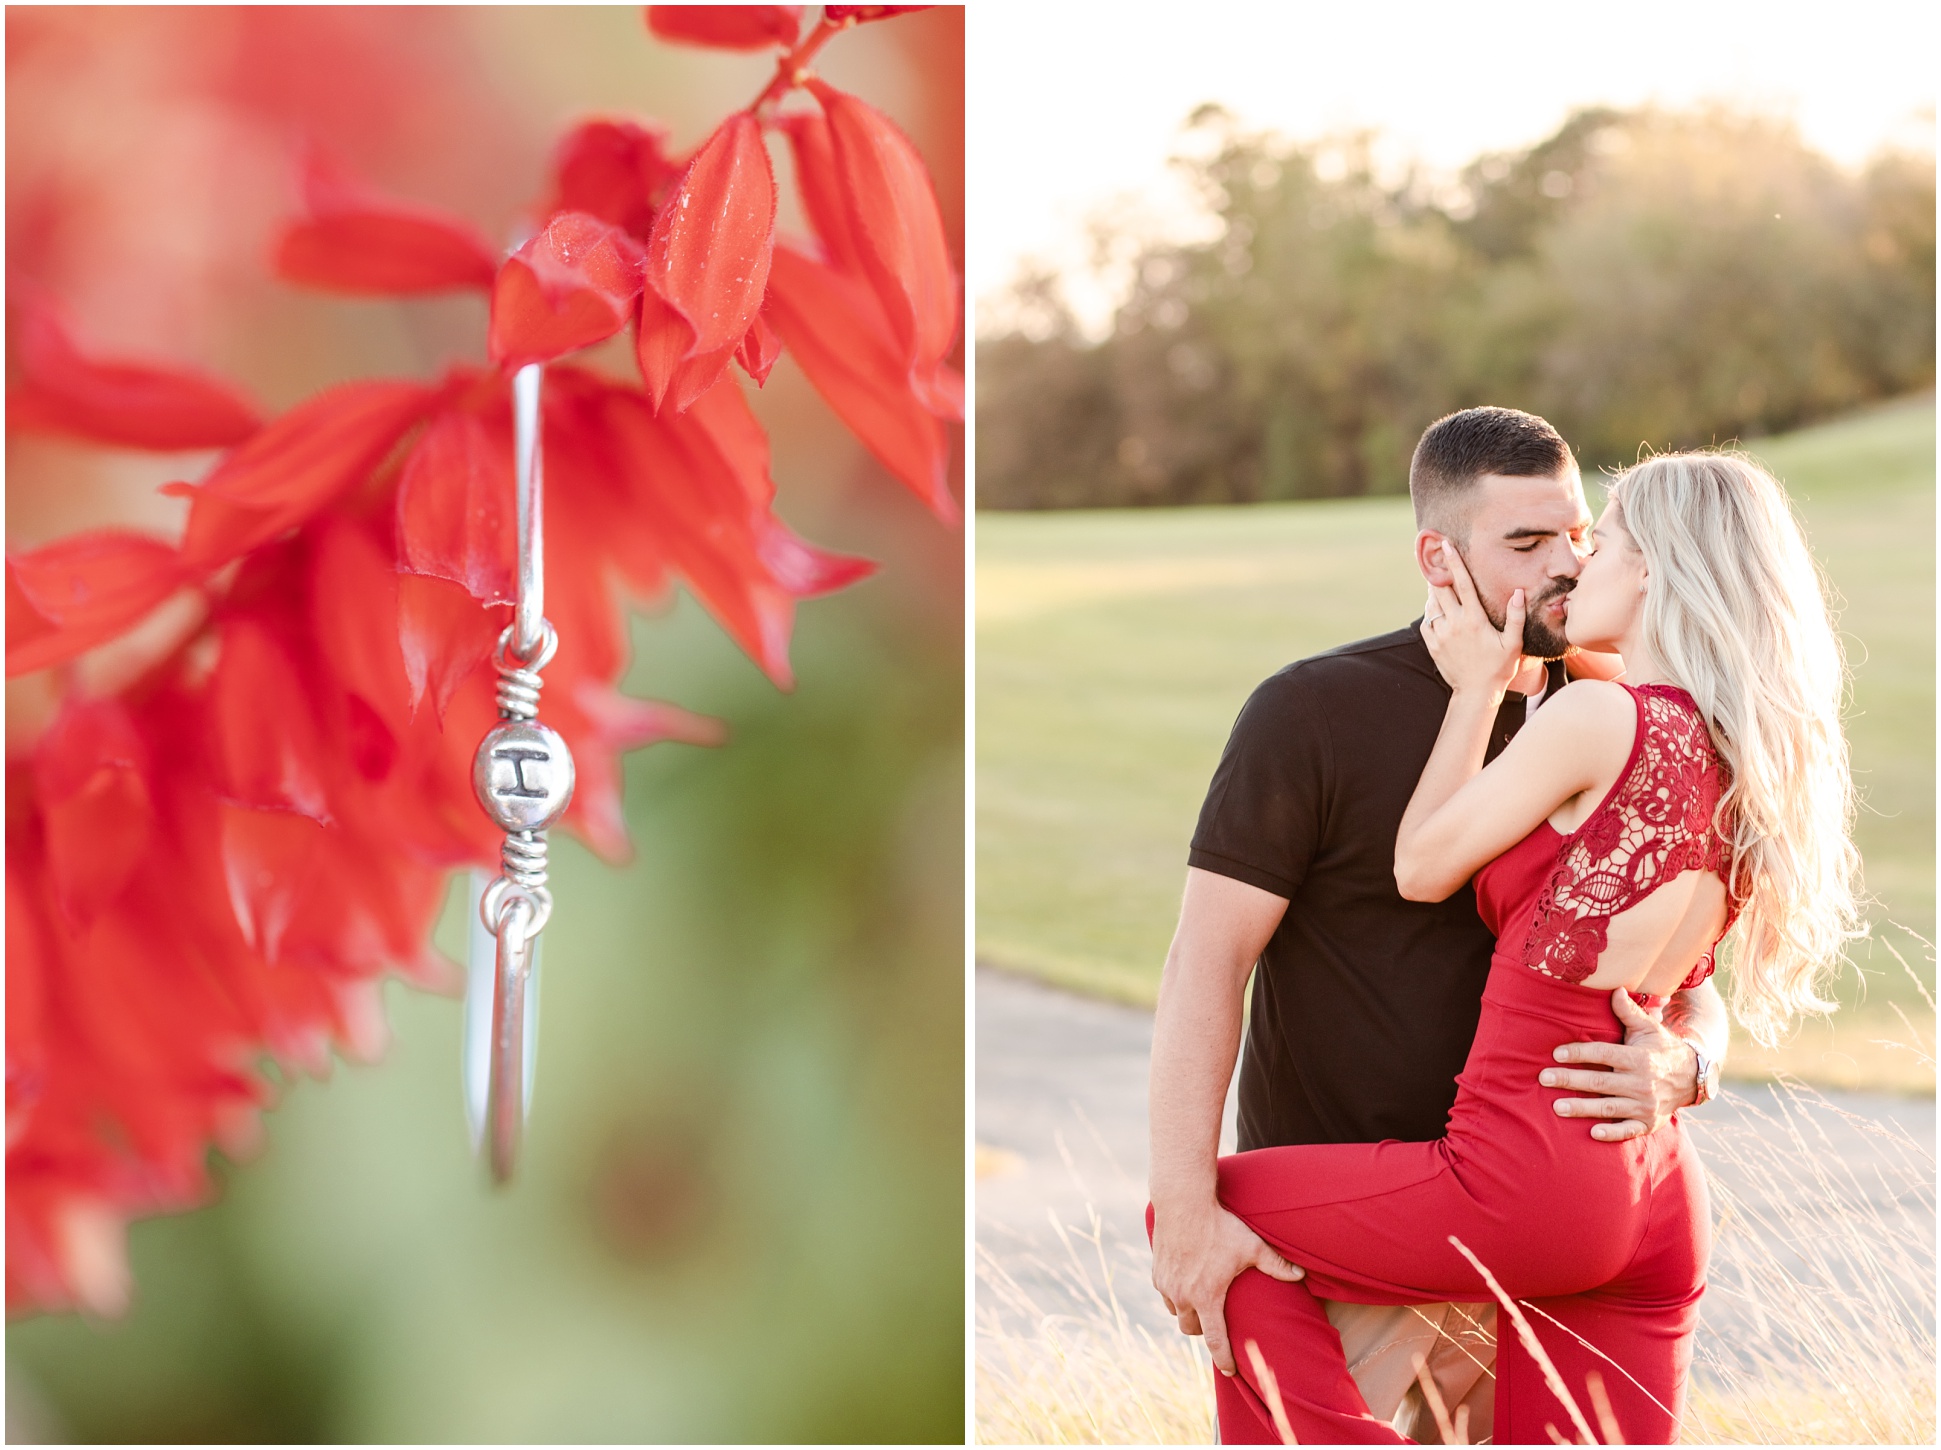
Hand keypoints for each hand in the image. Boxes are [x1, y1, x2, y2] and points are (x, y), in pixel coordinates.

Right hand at [1151, 1199, 1304, 1375]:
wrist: (1182, 1203)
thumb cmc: (1219, 1225)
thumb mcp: (1251, 1246)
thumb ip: (1275, 1264)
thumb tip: (1301, 1274)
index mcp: (1207, 1298)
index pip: (1215, 1340)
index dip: (1224, 1359)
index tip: (1230, 1370)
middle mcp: (1183, 1297)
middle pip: (1192, 1330)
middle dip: (1204, 1332)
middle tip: (1215, 1326)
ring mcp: (1167, 1286)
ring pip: (1176, 1313)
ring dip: (1187, 1314)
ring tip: (1200, 1305)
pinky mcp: (1157, 1273)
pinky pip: (1165, 1294)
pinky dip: (1175, 1296)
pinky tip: (1185, 1284)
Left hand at [1420, 547, 1524, 700]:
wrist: (1476, 693)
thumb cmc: (1499, 667)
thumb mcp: (1513, 642)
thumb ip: (1516, 616)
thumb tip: (1518, 591)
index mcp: (1474, 619)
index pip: (1463, 583)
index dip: (1454, 563)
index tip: (1446, 545)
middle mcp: (1454, 624)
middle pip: (1441, 589)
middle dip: (1438, 572)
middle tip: (1436, 557)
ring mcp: (1441, 634)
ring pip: (1433, 604)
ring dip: (1436, 593)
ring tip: (1442, 586)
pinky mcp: (1432, 644)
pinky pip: (1427, 620)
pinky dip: (1432, 612)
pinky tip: (1440, 611)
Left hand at [1540, 991, 1698, 1141]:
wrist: (1691, 1077)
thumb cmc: (1660, 1048)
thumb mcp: (1648, 1028)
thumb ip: (1628, 1011)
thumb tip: (1614, 988)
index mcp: (1638, 1058)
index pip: (1604, 1054)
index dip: (1579, 1053)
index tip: (1556, 1053)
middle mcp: (1642, 1083)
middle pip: (1599, 1081)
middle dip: (1570, 1080)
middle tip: (1543, 1078)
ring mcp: (1645, 1106)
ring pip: (1609, 1108)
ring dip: (1582, 1108)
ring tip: (1556, 1107)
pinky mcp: (1648, 1123)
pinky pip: (1628, 1131)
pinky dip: (1612, 1133)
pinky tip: (1592, 1133)